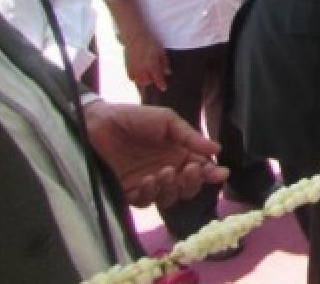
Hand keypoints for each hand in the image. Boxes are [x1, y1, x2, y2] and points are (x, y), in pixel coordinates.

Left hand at [84, 101, 228, 207]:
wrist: (99, 123)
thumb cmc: (134, 118)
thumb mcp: (167, 120)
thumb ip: (190, 136)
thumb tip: (217, 150)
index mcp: (178, 154)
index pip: (200, 169)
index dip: (212, 174)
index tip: (221, 173)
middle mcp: (166, 170)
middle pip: (187, 188)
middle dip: (192, 183)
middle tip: (189, 170)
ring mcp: (148, 182)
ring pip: (169, 198)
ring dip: (171, 188)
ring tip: (164, 172)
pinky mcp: (128, 192)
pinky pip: (145, 201)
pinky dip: (150, 194)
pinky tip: (147, 180)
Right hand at [122, 31, 170, 91]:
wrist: (135, 37)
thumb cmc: (150, 43)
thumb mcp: (161, 52)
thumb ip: (164, 63)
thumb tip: (167, 73)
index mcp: (152, 65)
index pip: (157, 78)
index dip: (161, 85)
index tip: (164, 88)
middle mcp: (142, 69)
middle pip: (147, 82)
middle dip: (151, 82)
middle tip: (155, 78)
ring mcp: (134, 68)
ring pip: (138, 81)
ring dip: (143, 81)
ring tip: (147, 77)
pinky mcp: (128, 66)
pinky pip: (131, 77)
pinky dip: (135, 78)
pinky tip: (139, 75)